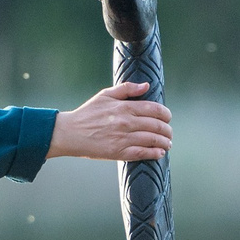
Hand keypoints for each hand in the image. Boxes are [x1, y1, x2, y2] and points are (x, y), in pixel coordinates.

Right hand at [49, 81, 171, 161]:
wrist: (70, 133)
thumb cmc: (87, 113)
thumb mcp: (105, 95)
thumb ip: (126, 89)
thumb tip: (146, 86)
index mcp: (124, 107)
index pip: (154, 109)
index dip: (165, 114)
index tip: (168, 118)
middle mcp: (126, 122)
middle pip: (156, 126)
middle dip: (167, 130)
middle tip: (169, 133)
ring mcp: (123, 138)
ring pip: (152, 140)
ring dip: (164, 143)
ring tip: (167, 144)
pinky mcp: (119, 152)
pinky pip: (142, 153)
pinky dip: (154, 153)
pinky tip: (159, 153)